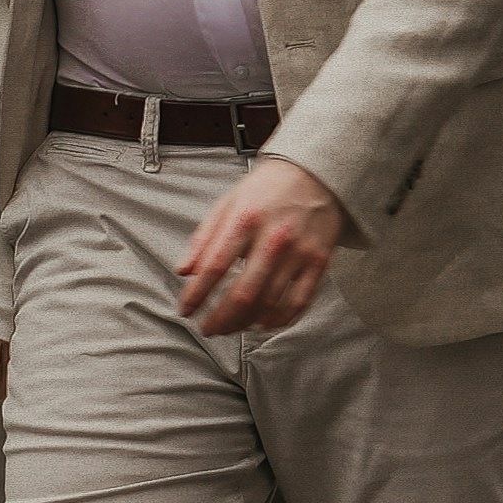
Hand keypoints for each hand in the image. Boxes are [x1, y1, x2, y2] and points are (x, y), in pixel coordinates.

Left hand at [174, 157, 352, 336]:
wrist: (315, 173)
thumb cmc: (266, 190)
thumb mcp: (228, 204)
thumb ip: (204, 239)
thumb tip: (183, 272)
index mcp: (245, 220)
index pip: (214, 267)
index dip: (196, 295)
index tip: (186, 311)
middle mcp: (273, 238)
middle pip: (243, 294)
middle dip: (220, 319)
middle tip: (209, 329)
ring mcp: (299, 252)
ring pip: (270, 303)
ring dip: (245, 323)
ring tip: (231, 327)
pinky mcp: (319, 261)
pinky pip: (300, 301)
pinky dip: (280, 320)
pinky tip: (264, 324)